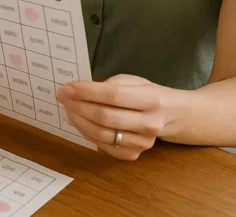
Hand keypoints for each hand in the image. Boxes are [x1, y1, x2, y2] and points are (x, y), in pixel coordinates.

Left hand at [58, 74, 173, 160]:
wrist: (172, 116)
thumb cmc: (146, 94)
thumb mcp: (133, 81)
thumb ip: (109, 85)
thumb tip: (79, 90)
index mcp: (151, 100)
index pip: (113, 95)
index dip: (86, 91)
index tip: (66, 88)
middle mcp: (150, 124)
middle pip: (105, 117)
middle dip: (78, 106)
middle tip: (63, 98)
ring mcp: (143, 142)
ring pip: (102, 134)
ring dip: (79, 120)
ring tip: (68, 109)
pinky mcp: (135, 154)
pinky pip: (104, 146)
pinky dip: (87, 134)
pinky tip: (80, 122)